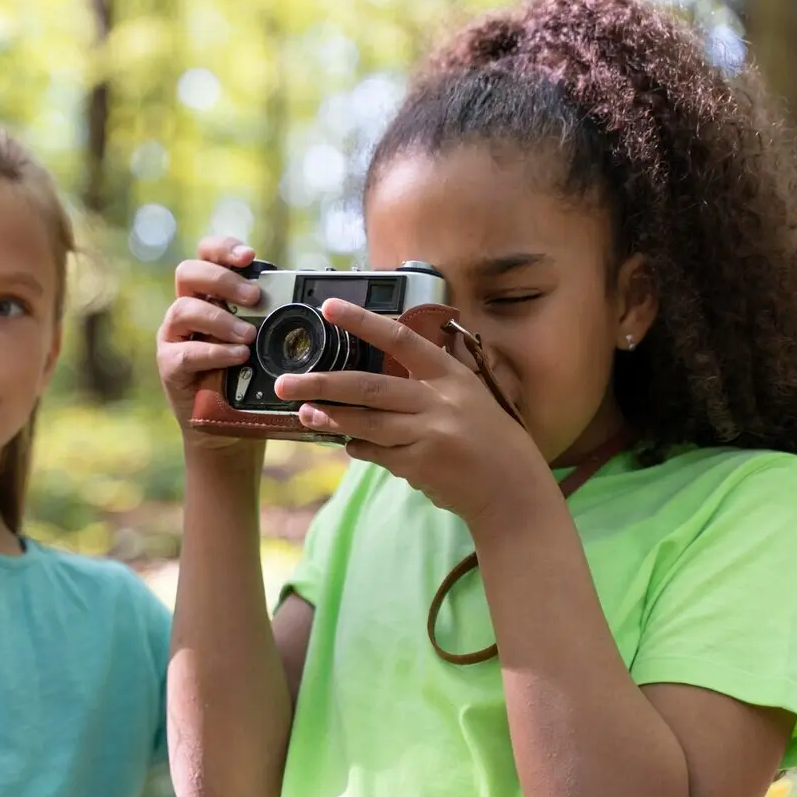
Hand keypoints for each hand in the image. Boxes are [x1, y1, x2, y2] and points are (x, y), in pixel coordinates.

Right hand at [156, 236, 263, 453]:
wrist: (229, 427)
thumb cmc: (249, 378)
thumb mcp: (264, 342)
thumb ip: (271, 317)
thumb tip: (306, 297)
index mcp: (209, 295)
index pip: (207, 256)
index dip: (223, 248)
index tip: (250, 256)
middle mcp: (187, 309)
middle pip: (189, 273)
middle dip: (223, 280)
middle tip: (254, 297)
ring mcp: (174, 337)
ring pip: (184, 310)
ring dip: (220, 319)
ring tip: (249, 336)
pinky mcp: (170, 366)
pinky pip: (186, 353)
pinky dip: (215, 352)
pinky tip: (238, 357)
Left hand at [274, 298, 546, 524]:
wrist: (511, 489)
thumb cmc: (488, 436)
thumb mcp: (468, 394)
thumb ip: (430, 376)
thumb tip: (386, 354)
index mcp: (450, 375)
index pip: (400, 339)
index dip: (363, 321)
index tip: (329, 307)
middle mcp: (439, 401)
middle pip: (369, 387)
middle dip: (322, 384)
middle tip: (285, 381)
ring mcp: (427, 435)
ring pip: (365, 422)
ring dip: (329, 418)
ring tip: (302, 412)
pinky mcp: (418, 465)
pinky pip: (375, 452)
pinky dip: (358, 446)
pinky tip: (346, 442)